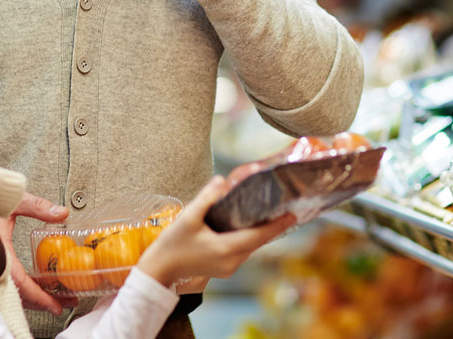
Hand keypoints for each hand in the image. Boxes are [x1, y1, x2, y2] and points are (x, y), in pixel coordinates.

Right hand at [0, 192, 73, 314]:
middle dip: (42, 302)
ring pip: (10, 292)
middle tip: (62, 303)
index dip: (41, 298)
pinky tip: (32, 284)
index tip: (57, 305)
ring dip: (31, 297)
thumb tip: (62, 213)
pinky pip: (3, 284)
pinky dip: (20, 288)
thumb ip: (37, 207)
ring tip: (53, 296)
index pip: (22, 285)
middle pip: (19, 295)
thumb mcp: (11, 200)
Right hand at [135, 176, 296, 287]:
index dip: (278, 225)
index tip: (293, 214)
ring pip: (250, 246)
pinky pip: (242, 251)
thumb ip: (207, 197)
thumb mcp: (188, 217)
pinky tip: (247, 225)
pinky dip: (247, 238)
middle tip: (284, 207)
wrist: (159, 271)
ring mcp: (228, 268)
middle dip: (271, 226)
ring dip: (259, 232)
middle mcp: (232, 262)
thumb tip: (222, 180)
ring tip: (269, 213)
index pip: (259, 236)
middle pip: (257, 241)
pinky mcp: (223, 268)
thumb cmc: (172, 245)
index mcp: (226, 249)